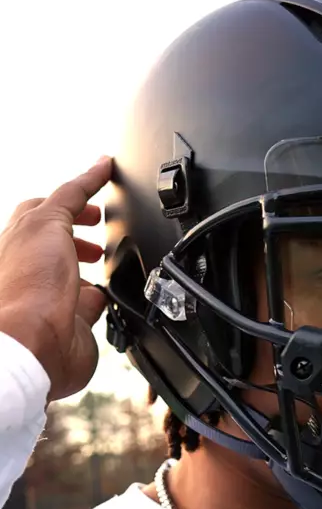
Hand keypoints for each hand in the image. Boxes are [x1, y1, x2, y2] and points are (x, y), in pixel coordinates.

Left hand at [0, 157, 112, 400]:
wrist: (35, 342)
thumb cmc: (31, 285)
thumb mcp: (48, 220)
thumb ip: (72, 195)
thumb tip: (96, 166)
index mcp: (23, 238)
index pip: (51, 204)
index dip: (80, 190)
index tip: (104, 174)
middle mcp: (36, 268)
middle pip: (59, 239)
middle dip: (80, 229)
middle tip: (100, 222)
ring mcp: (54, 297)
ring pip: (76, 275)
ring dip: (92, 266)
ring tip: (108, 259)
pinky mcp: (74, 325)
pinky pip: (91, 307)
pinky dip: (103, 300)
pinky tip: (111, 296)